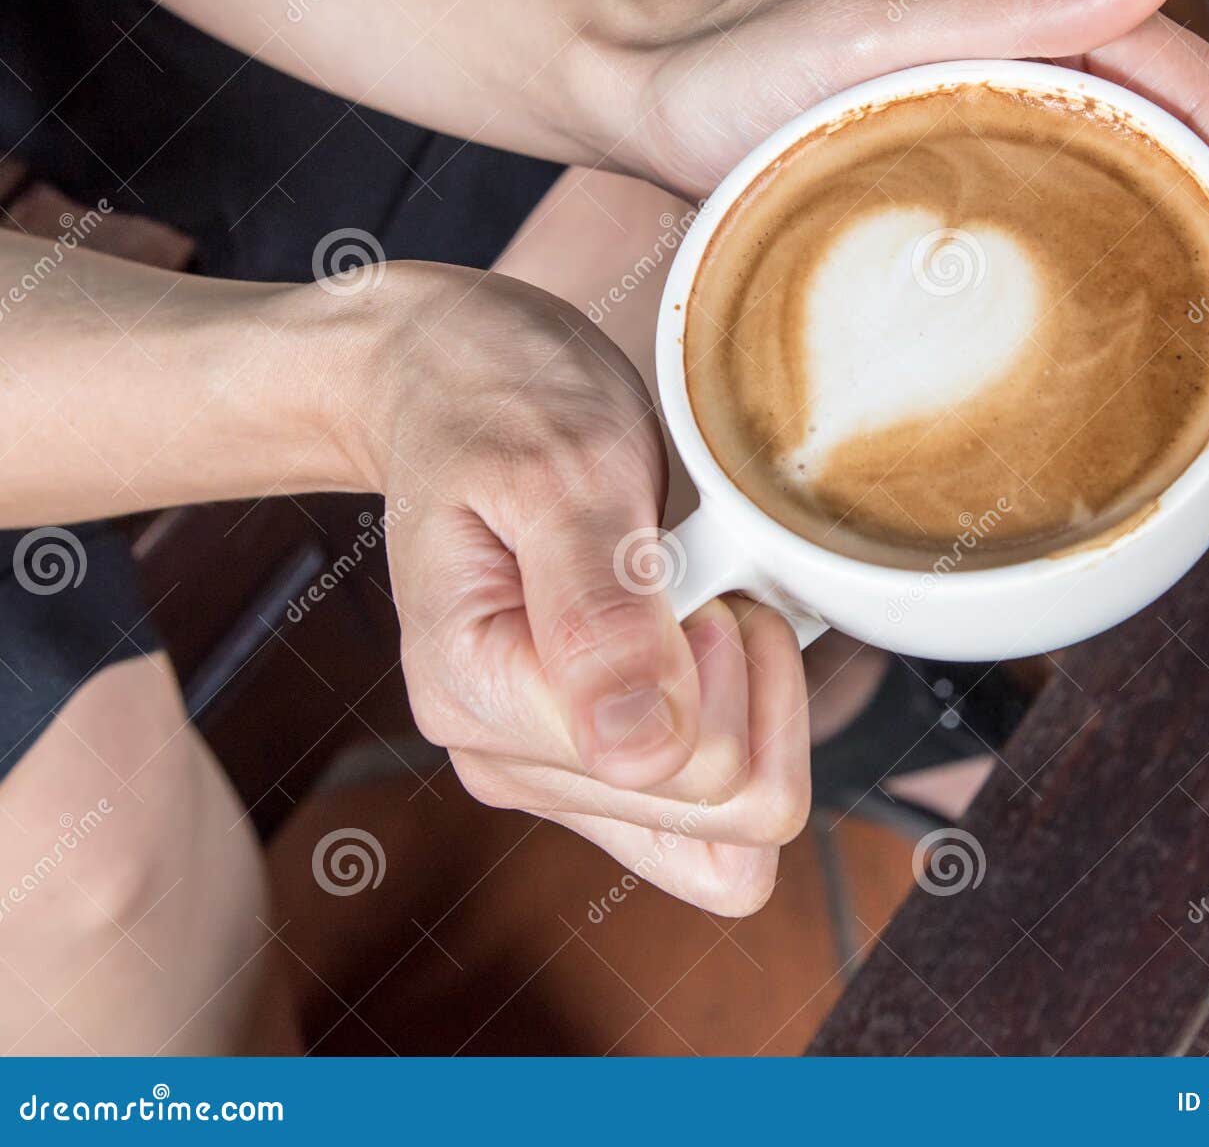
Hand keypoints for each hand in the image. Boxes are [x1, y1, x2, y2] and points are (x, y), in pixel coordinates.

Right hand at [341, 264, 809, 914]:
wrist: (457, 387)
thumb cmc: (507, 406)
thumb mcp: (561, 473)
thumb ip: (599, 615)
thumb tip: (641, 753)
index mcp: (480, 695)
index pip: (682, 765)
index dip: (727, 663)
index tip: (684, 566)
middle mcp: (507, 758)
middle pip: (723, 811)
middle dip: (751, 684)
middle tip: (692, 572)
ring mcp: (549, 768)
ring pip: (730, 821)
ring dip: (751, 699)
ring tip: (690, 594)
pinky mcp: (591, 759)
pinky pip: (712, 813)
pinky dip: (744, 723)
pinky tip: (701, 637)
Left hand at [623, 0, 1208, 424]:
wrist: (651, 97)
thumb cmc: (739, 61)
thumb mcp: (866, 26)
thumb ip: (1008, 2)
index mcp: (1062, 28)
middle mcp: (1072, 82)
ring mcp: (1044, 146)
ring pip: (1189, 224)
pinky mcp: (1008, 203)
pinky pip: (1122, 252)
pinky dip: (1181, 310)